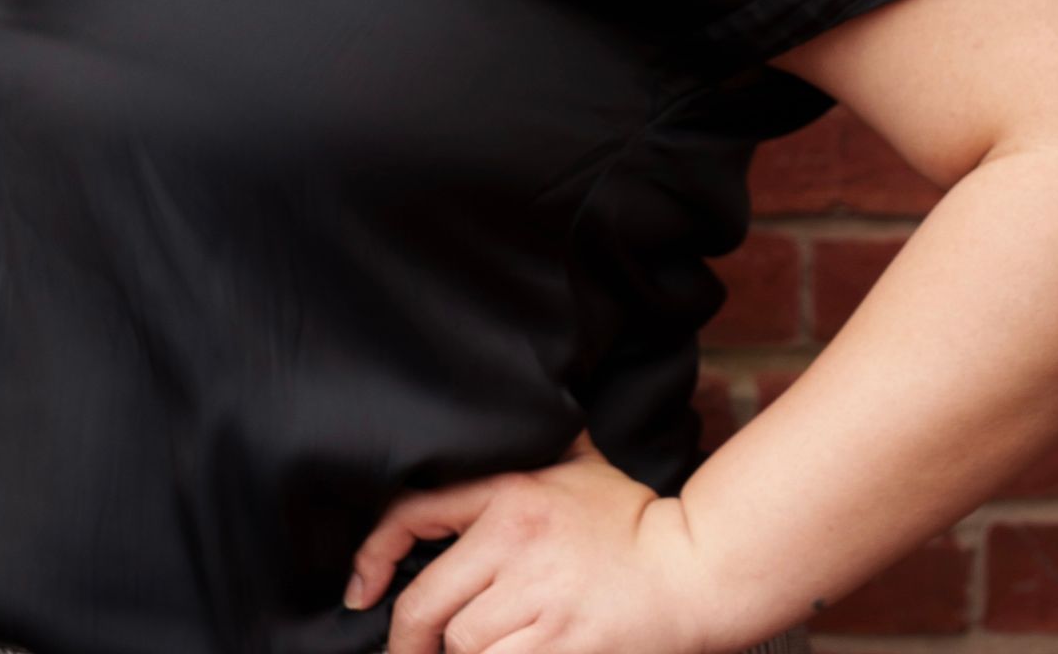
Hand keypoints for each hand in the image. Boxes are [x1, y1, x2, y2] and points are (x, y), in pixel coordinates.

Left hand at [343, 427, 718, 653]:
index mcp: (511, 491)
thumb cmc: (634, 520)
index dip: (374, 556)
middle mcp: (516, 541)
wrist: (695, 568)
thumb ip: (528, 452)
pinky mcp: (563, 643)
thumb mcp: (576, 465)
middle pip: (426, 604)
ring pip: (461, 647)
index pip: (415, 513)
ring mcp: (539, 597)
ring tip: (476, 653)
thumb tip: (490, 426)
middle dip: (408, 641)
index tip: (362, 591)